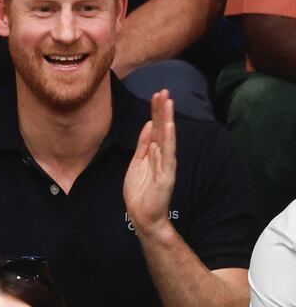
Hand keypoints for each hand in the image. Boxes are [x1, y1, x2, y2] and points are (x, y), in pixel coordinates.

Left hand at [123, 90, 176, 235]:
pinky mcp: (167, 176)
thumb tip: (150, 124)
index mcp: (154, 152)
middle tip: (163, 91)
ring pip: (167, 138)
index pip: (156, 127)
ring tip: (168, 102)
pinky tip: (169, 127)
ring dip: (167, 120)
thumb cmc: (140, 191)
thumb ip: (144, 144)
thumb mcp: (137, 163)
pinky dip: (169, 141)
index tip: (156, 94)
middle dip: (162, 110)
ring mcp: (165, 165)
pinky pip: (168, 156)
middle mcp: (162, 156)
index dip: (156, 111)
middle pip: (163, 128)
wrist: (142, 216)